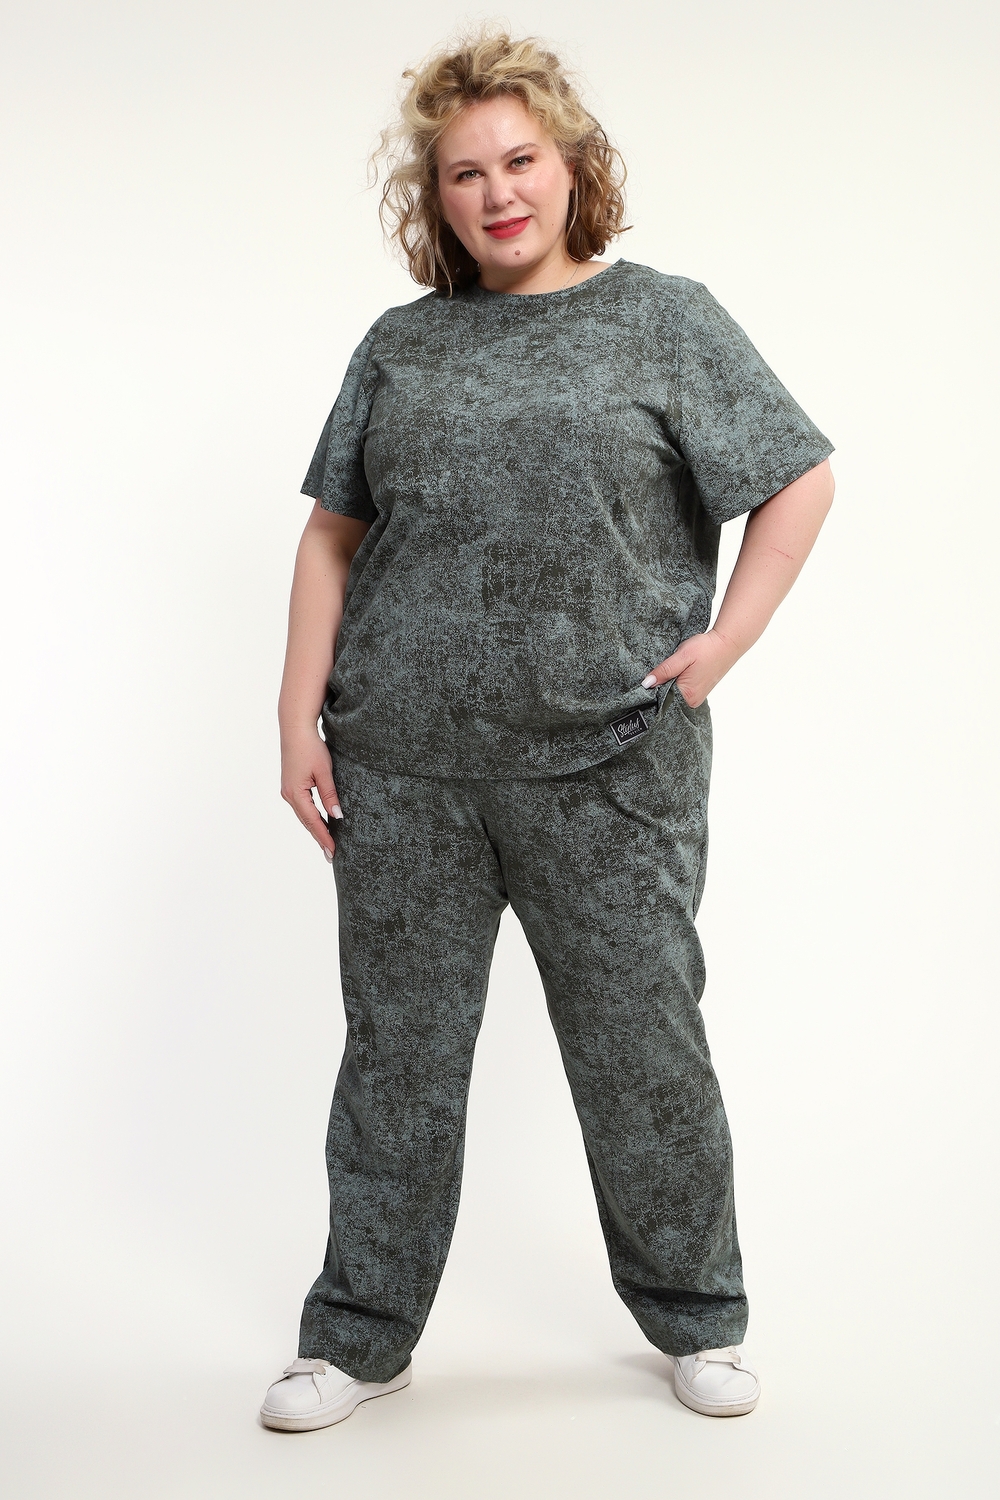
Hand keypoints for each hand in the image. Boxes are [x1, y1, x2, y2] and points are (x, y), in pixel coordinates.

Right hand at [280, 728, 341, 860]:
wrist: (295, 729)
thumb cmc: (311, 748)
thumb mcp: (324, 772)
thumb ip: (330, 796)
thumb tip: (337, 817)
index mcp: (296, 793)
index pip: (313, 821)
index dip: (324, 837)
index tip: (333, 851)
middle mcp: (289, 795)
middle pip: (307, 822)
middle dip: (320, 838)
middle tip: (332, 855)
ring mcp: (288, 791)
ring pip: (304, 816)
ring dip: (315, 829)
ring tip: (327, 844)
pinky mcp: (291, 786)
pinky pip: (302, 807)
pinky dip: (312, 818)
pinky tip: (320, 824)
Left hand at [641, 628, 740, 708]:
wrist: (727, 643)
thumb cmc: (706, 649)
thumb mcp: (682, 656)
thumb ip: (664, 671)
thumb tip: (646, 684)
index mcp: (688, 695)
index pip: (660, 699)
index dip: (652, 689)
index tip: (650, 678)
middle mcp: (692, 701)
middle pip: (666, 698)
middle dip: (660, 686)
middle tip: (662, 670)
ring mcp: (697, 698)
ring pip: (673, 694)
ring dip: (668, 684)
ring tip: (673, 670)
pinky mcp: (699, 692)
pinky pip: (681, 691)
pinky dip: (676, 683)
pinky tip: (678, 673)